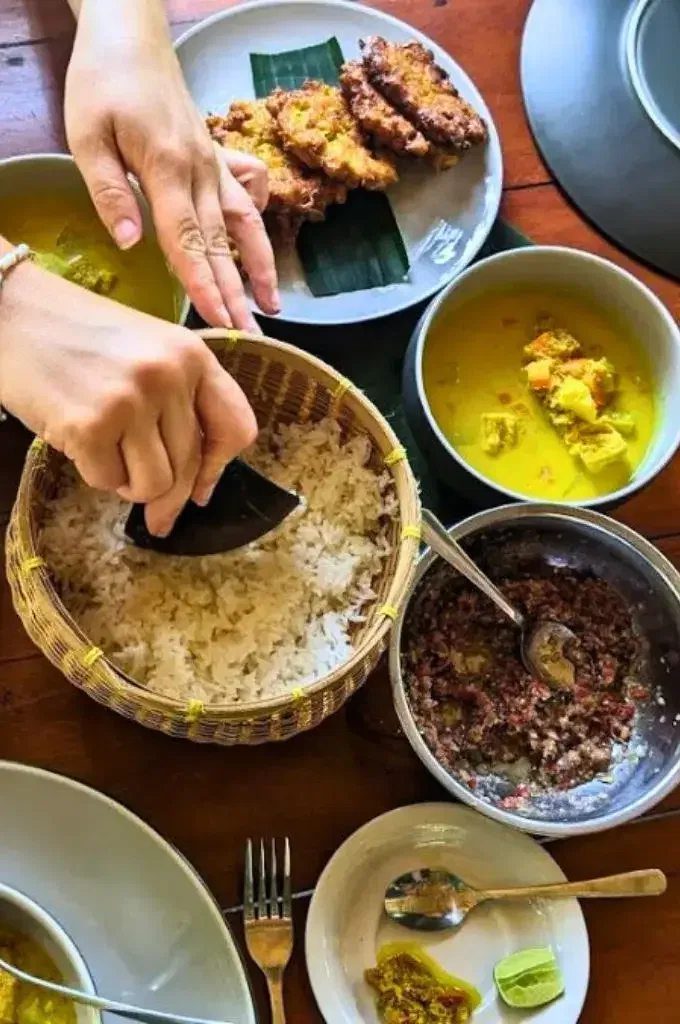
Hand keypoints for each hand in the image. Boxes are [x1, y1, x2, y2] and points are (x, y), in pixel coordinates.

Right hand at [0, 255, 256, 535]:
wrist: (8, 310)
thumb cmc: (75, 334)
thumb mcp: (146, 350)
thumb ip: (178, 402)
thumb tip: (195, 486)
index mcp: (192, 355)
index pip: (236, 426)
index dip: (220, 466)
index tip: (202, 488)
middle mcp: (169, 376)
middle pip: (189, 465)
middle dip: (168, 495)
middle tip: (156, 516)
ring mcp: (131, 401)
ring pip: (155, 483)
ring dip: (130, 484)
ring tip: (107, 454)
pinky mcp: (90, 426)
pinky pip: (109, 481)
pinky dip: (94, 473)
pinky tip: (79, 442)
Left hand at [64, 0, 278, 330]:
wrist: (131, 37)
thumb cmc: (103, 83)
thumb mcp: (87, 135)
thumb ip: (110, 191)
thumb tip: (130, 244)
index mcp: (167, 168)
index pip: (188, 240)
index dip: (204, 285)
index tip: (219, 321)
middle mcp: (201, 171)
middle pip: (221, 243)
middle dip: (235, 293)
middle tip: (248, 335)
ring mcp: (214, 165)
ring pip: (244, 225)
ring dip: (260, 268)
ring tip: (273, 306)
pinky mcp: (217, 158)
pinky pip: (247, 198)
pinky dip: (257, 229)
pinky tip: (259, 252)